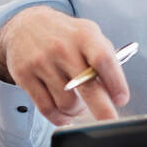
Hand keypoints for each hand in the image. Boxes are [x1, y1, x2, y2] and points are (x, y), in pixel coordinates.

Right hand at [0, 6, 130, 125]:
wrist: (26, 24)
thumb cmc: (65, 35)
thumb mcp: (88, 35)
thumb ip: (104, 59)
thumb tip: (115, 92)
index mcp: (84, 35)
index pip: (103, 60)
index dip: (115, 82)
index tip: (121, 100)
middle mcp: (62, 48)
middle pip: (86, 86)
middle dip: (102, 110)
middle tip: (109, 122)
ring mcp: (42, 62)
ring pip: (67, 103)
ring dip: (77, 112)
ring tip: (79, 106)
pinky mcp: (25, 76)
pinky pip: (47, 109)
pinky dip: (60, 118)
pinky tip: (64, 113)